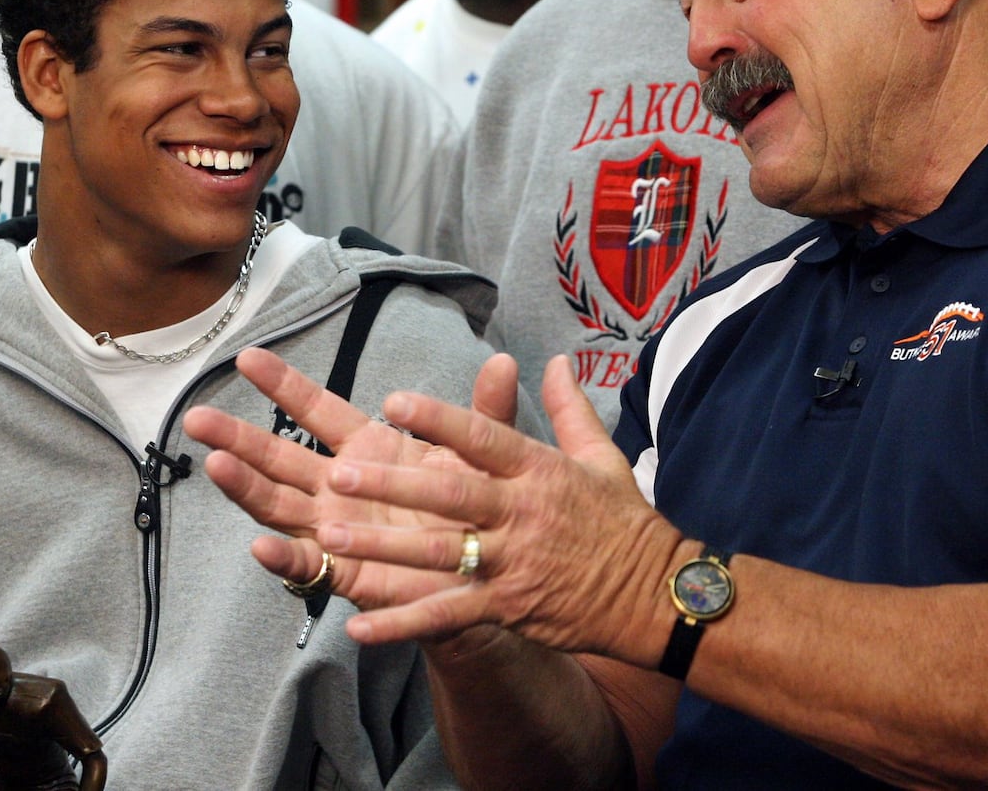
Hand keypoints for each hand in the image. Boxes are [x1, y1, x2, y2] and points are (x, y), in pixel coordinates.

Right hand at [183, 347, 512, 611]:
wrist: (488, 576)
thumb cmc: (476, 510)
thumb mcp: (480, 458)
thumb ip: (484, 414)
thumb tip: (507, 362)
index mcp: (367, 448)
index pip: (315, 409)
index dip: (283, 384)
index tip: (248, 356)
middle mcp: (339, 487)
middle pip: (277, 456)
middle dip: (236, 437)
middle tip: (196, 415)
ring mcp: (336, 530)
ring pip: (279, 506)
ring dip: (246, 488)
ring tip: (215, 465)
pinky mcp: (346, 573)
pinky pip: (309, 567)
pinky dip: (284, 558)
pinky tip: (261, 545)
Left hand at [315, 355, 684, 666]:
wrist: (656, 596)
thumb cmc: (624, 523)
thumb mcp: (602, 458)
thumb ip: (568, 409)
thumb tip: (557, 361)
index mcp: (539, 470)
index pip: (483, 437)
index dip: (439, 419)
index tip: (394, 401)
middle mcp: (521, 513)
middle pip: (449, 493)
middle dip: (393, 483)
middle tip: (340, 474)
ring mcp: (512, 563)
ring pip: (438, 553)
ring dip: (382, 546)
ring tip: (331, 535)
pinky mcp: (508, 608)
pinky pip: (447, 615)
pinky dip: (403, 622)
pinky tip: (359, 626)